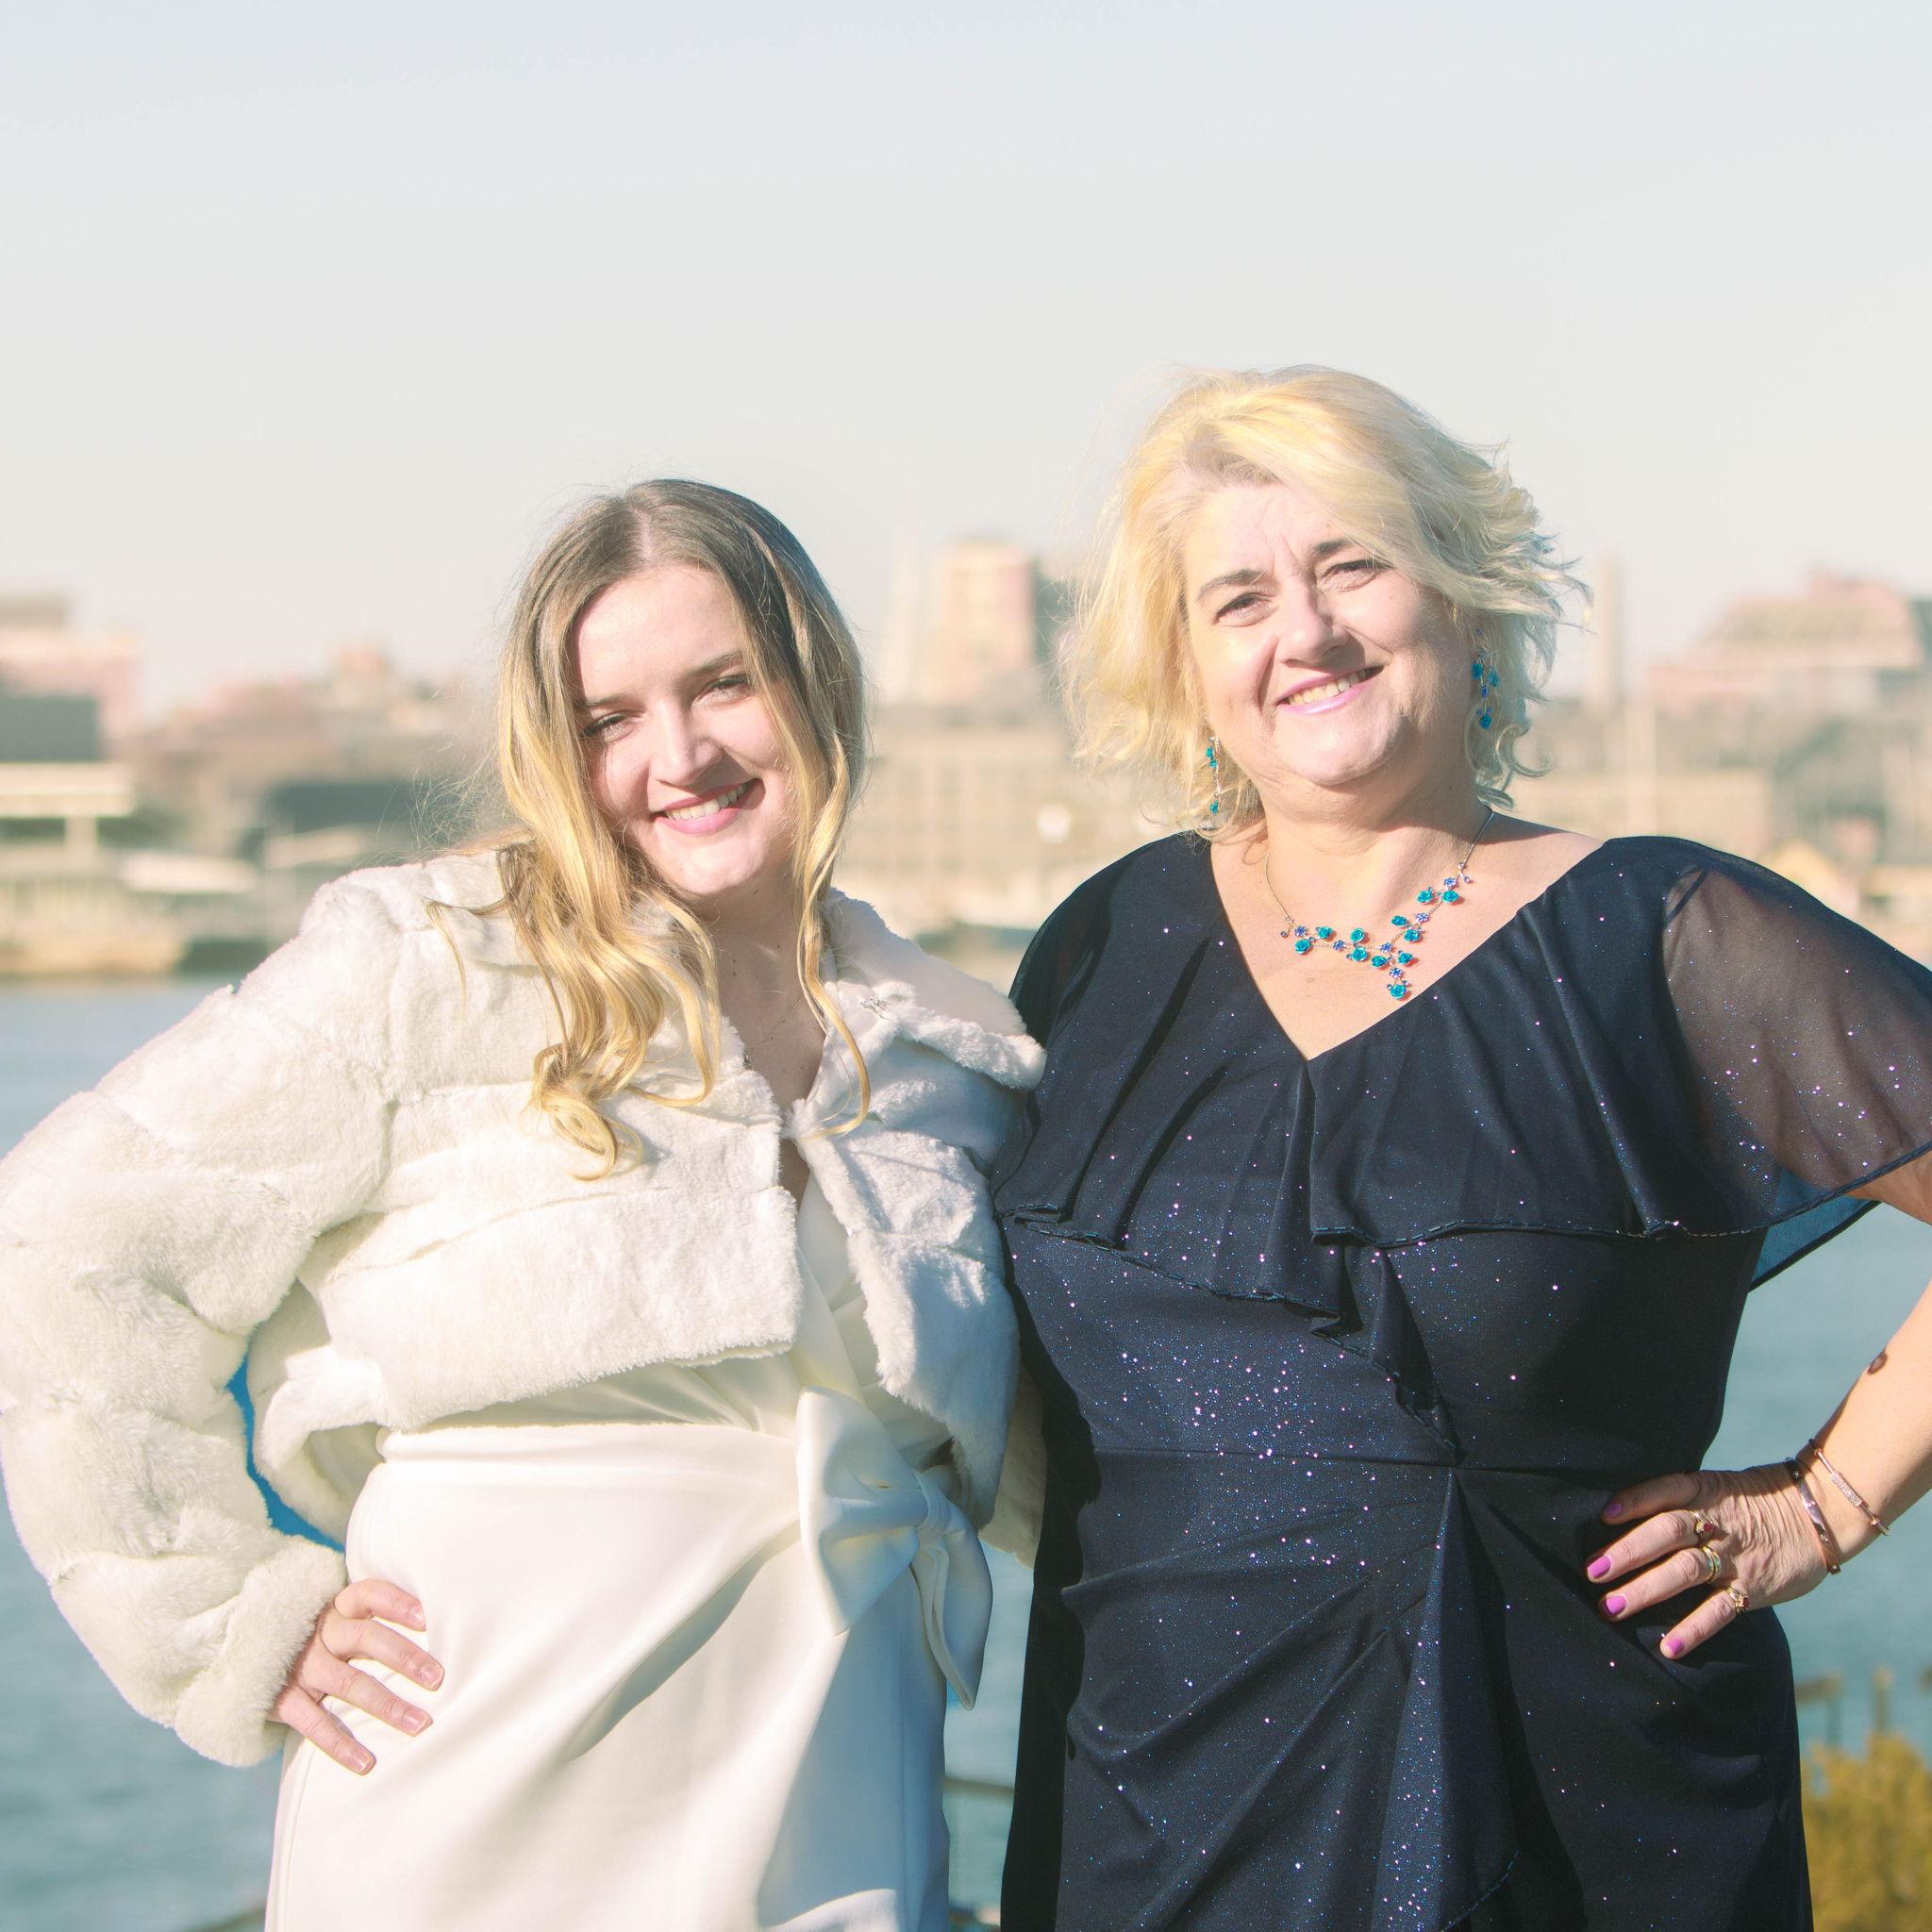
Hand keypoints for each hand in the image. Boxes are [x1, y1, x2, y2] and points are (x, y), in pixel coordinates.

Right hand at [272, 1577, 442, 1774]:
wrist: (242, 1652)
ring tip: (420, 1724)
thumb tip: (436, 1626)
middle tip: (437, 1678)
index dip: (398, 1603)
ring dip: (387, 1705)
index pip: (370, 1594)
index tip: (427, 1617)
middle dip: (404, 1657)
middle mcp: (320, 1632)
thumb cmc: (313, 1635)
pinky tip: (367, 1763)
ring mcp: (301, 1666)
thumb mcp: (336, 1617)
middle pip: (367, 1638)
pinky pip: (314, 1724)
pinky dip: (341, 1744)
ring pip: (348, 1683)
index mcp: (337, 1607)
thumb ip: (371, 1618)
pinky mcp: (283, 1699)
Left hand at [1585, 1464, 1827, 1658]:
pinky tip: (1669, 1646)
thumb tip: (1619, 1516)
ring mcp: (1734, 1557)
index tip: (1604, 1515)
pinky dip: (1694, 1628)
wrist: (1818, 1513)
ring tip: (1612, 1608)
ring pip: (1684, 1571)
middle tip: (1592, 1573)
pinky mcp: (1752, 1588)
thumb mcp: (1716, 1487)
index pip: (1665, 1490)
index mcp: (1704, 1490)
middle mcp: (1715, 1522)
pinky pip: (1720, 1610)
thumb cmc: (1751, 1501)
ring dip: (1646, 1590)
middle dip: (1627, 1552)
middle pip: (1666, 1532)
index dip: (1634, 1501)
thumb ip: (1678, 1500)